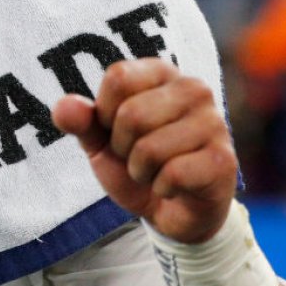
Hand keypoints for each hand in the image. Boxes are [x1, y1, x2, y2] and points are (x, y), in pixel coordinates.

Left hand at [52, 58, 237, 243]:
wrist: (172, 211)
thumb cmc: (137, 165)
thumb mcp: (101, 142)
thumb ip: (81, 122)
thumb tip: (63, 107)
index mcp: (161, 73)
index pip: (118, 77)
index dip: (106, 113)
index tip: (118, 129)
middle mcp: (194, 89)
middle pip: (132, 115)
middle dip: (124, 148)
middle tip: (140, 157)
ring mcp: (213, 122)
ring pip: (149, 148)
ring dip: (142, 171)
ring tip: (157, 172)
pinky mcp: (222, 159)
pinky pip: (172, 174)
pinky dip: (161, 188)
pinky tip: (173, 186)